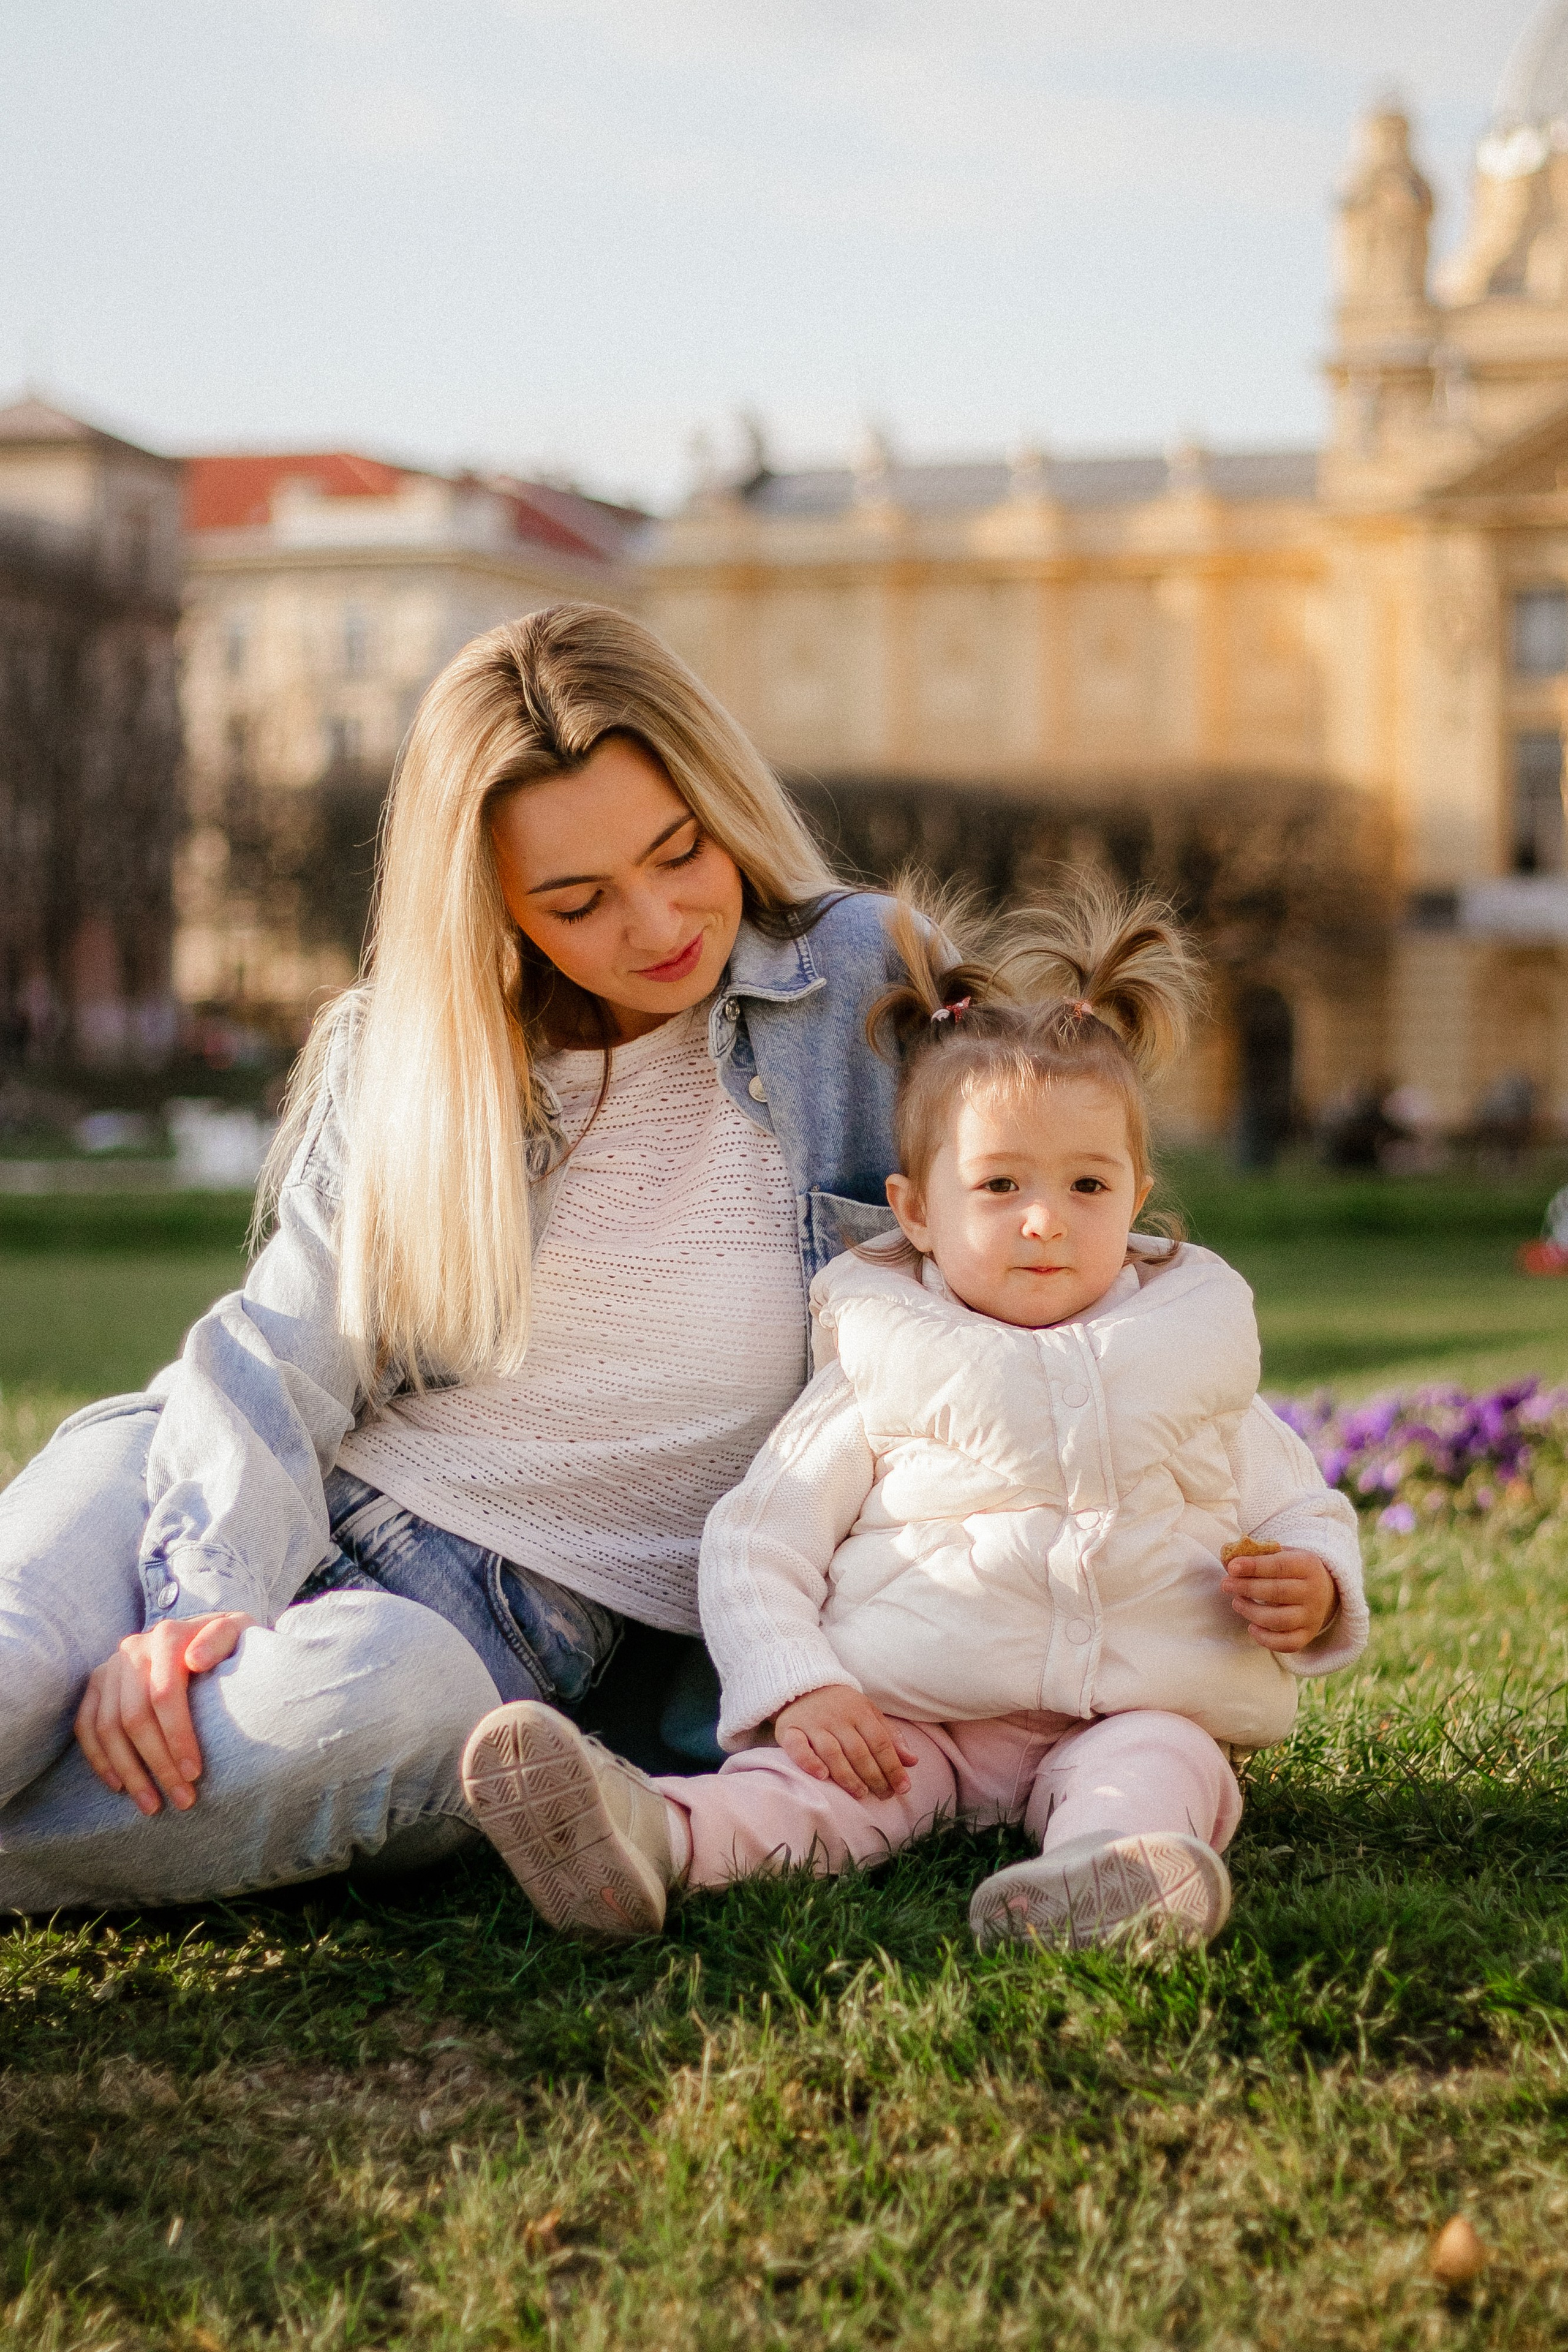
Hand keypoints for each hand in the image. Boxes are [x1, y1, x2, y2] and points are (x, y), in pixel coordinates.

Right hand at [74, 1612, 255, 1813]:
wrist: (202, 1632)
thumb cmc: (227, 1642)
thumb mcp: (237, 1630)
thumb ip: (221, 1638)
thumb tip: (195, 1660)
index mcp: (166, 1636)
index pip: (164, 1695)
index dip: (177, 1737)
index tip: (195, 1773)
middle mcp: (132, 1649)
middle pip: (135, 1718)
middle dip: (158, 1764)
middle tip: (183, 1799)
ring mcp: (109, 1667)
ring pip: (108, 1729)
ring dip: (129, 1772)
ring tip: (153, 1805)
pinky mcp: (95, 1684)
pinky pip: (86, 1727)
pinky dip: (100, 1760)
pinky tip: (119, 1786)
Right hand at [773, 1684, 919, 1800]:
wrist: (803, 1683)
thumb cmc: (842, 1706)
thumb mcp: (869, 1714)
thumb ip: (890, 1737)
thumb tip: (912, 1761)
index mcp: (860, 1712)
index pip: (880, 1742)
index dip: (893, 1766)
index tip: (903, 1788)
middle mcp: (837, 1718)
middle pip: (858, 1751)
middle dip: (874, 1776)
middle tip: (884, 1796)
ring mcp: (813, 1724)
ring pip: (832, 1752)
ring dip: (847, 1776)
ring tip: (860, 1793)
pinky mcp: (790, 1730)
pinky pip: (798, 1748)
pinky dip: (809, 1762)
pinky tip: (822, 1776)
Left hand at [1220, 1541, 1336, 1652]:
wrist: (1323, 1590)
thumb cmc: (1292, 1570)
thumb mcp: (1281, 1554)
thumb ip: (1256, 1554)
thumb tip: (1227, 1556)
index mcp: (1308, 1565)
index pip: (1279, 1565)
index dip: (1254, 1566)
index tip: (1232, 1567)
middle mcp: (1314, 1592)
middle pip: (1277, 1592)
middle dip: (1247, 1588)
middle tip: (1225, 1584)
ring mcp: (1312, 1616)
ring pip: (1279, 1620)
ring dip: (1251, 1612)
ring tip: (1237, 1602)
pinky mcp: (1308, 1635)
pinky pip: (1287, 1643)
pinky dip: (1266, 1639)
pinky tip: (1252, 1627)